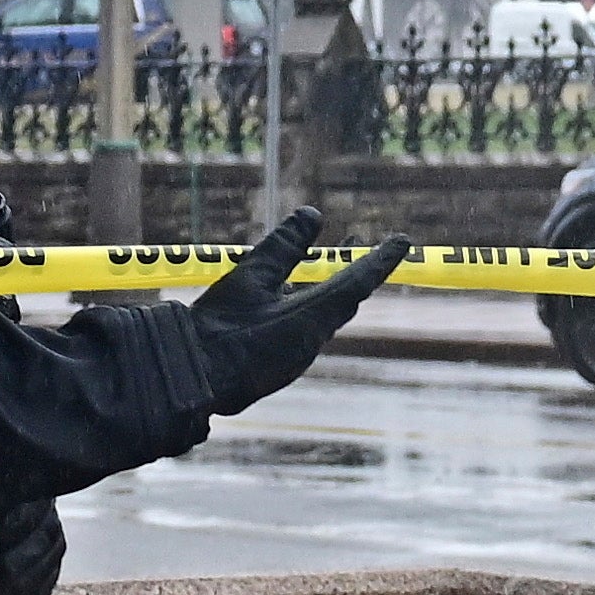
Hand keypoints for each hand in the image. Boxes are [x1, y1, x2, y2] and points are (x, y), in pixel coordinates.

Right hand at [185, 217, 414, 410]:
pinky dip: (300, 310)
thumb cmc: (219, 327)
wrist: (193, 379)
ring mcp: (296, 358)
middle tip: (357, 243)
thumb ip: (283, 246)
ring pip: (319, 317)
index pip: (357, 282)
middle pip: (341, 301)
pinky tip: (282, 300)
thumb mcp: (251, 277)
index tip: (402, 242)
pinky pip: (300, 333)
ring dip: (324, 291)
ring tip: (322, 266)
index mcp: (312, 318)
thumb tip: (311, 215)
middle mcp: (312, 341)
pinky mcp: (279, 367)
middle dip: (351, 272)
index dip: (380, 260)